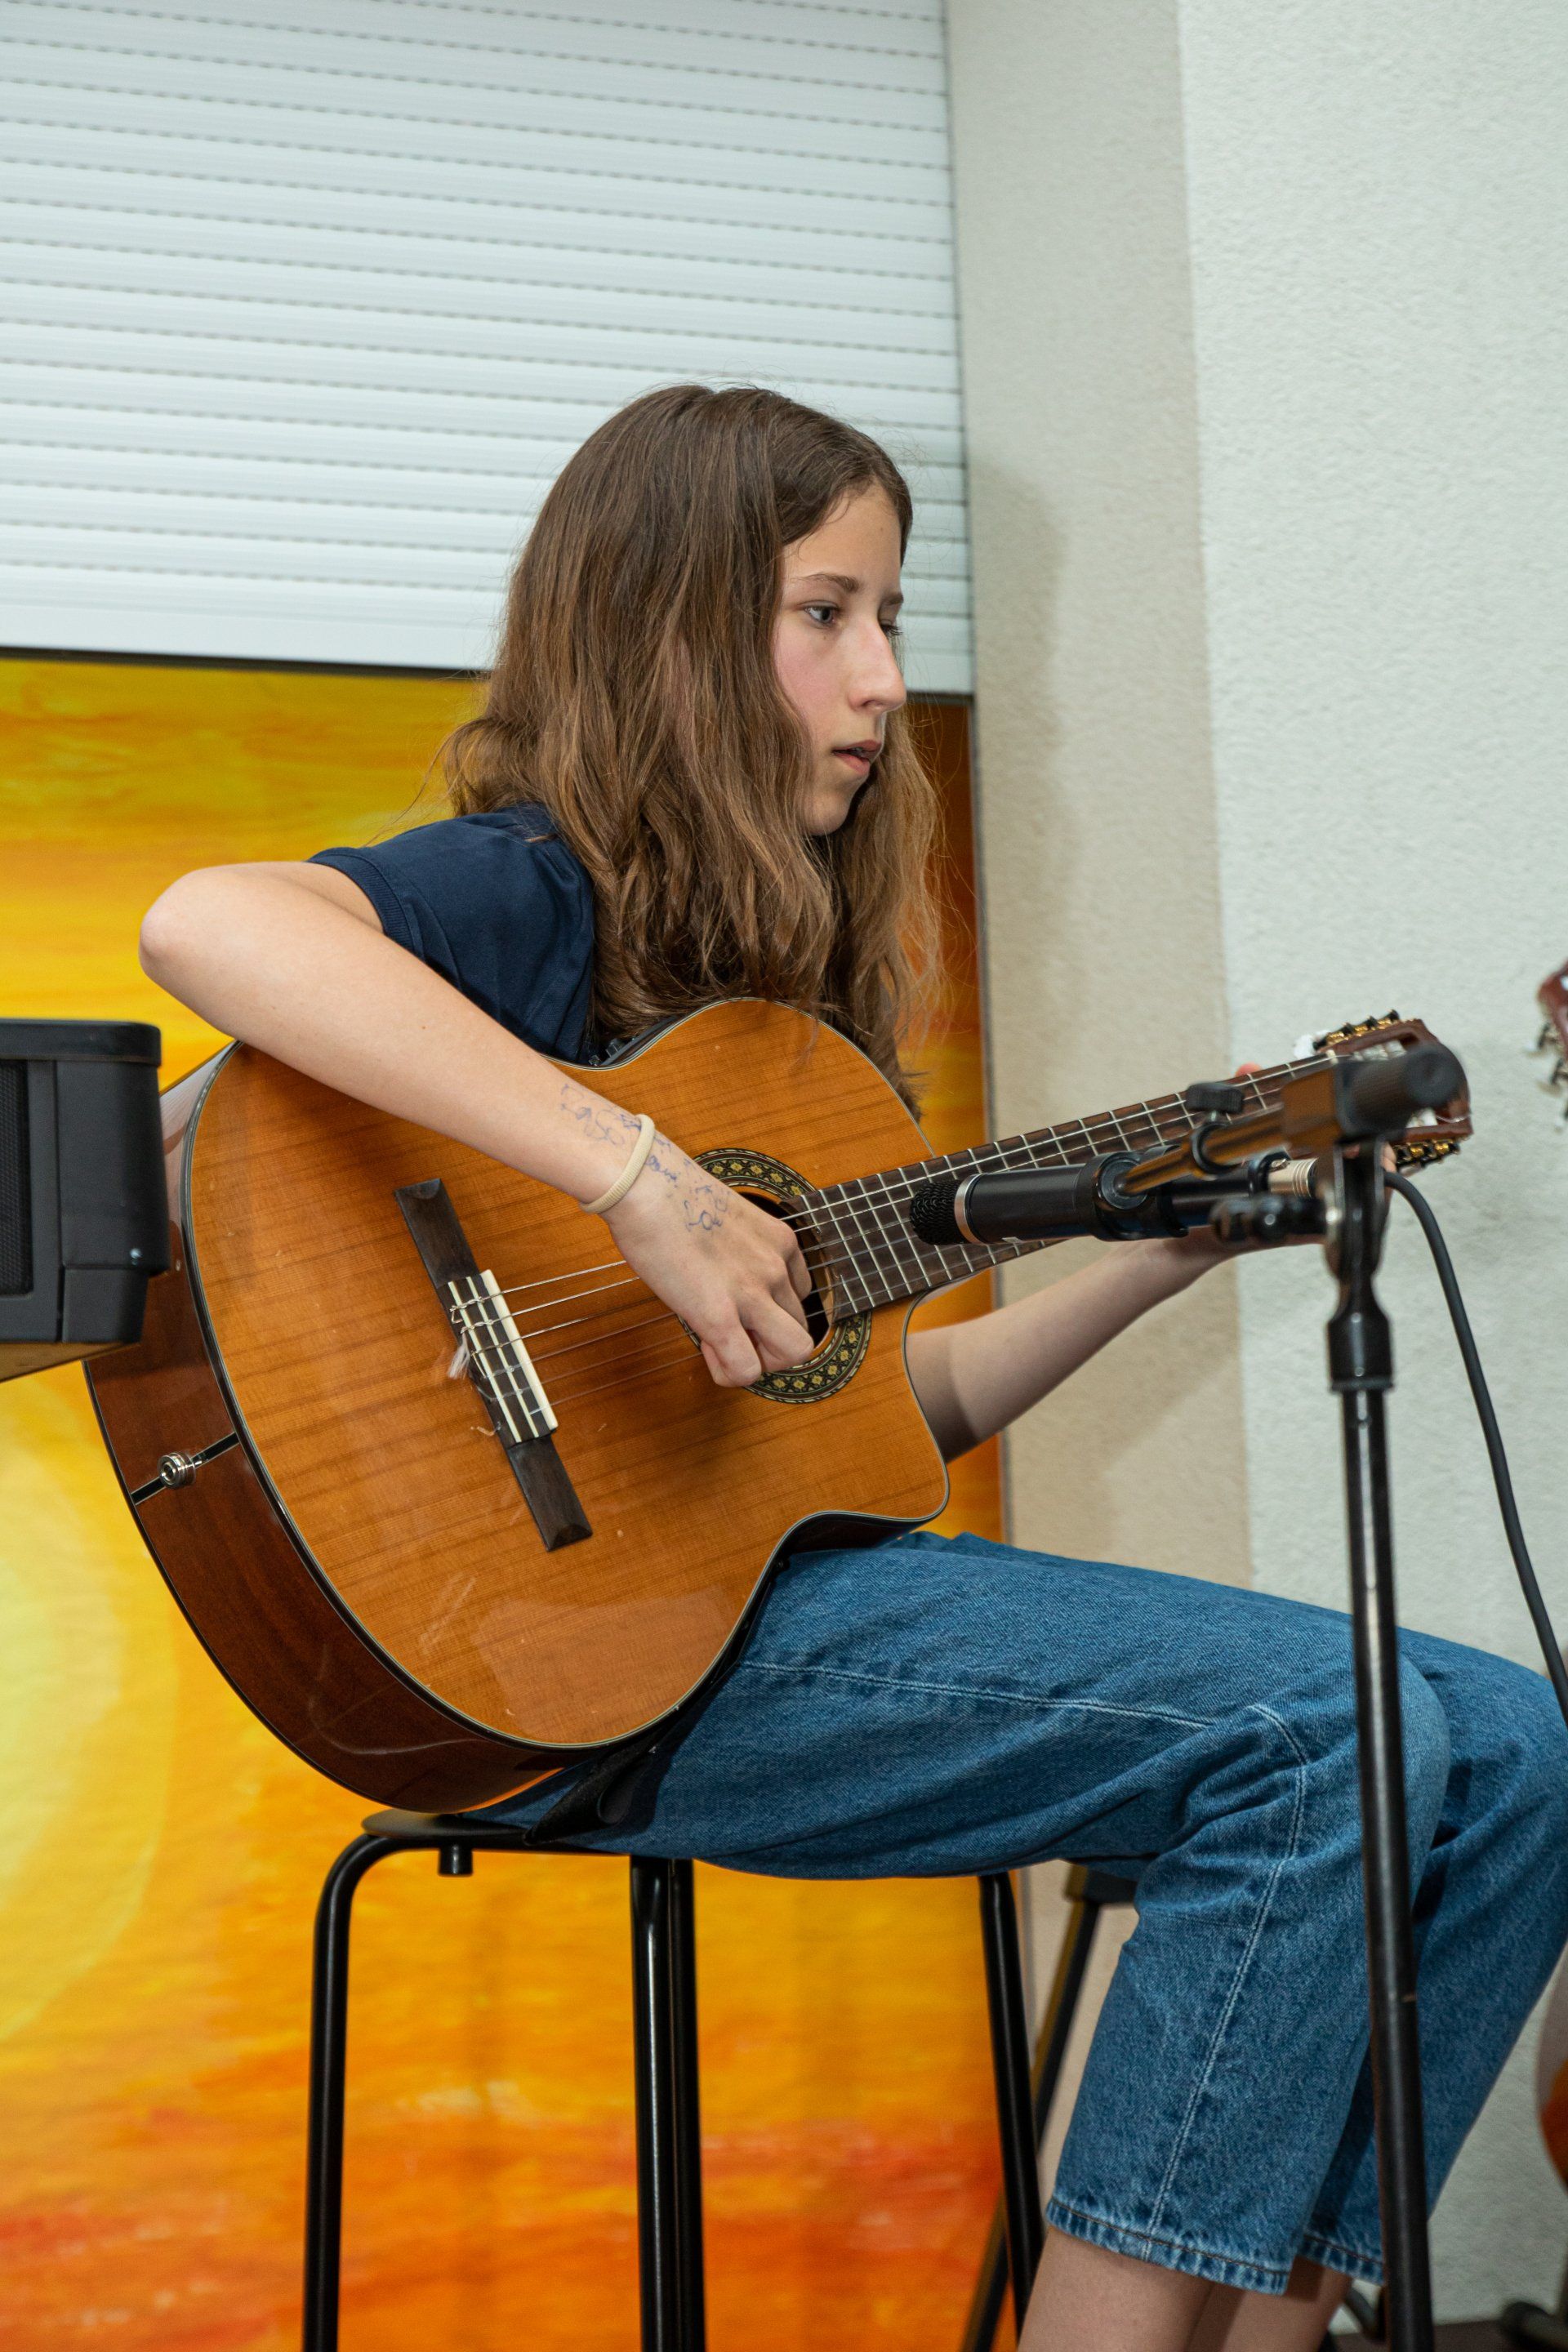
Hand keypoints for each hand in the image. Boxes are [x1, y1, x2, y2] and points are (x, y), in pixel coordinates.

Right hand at [601, 1136, 813, 1388]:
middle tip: (730, 1328)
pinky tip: (707, 1349)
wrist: (647, 1186)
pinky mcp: (720, 1315)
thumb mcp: (726, 1217)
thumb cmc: (670, 1194)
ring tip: (722, 1344)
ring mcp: (753, 1293)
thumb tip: (717, 1273)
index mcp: (781, 1242)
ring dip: (759, 1358)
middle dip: (767, 1338)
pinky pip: (746, 1369)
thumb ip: (737, 1248)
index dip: (770, 1307)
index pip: (800, 1293)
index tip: (737, 1302)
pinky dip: (730, 1372)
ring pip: (791, 1352)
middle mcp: (776, 1269)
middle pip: (800, 1326)